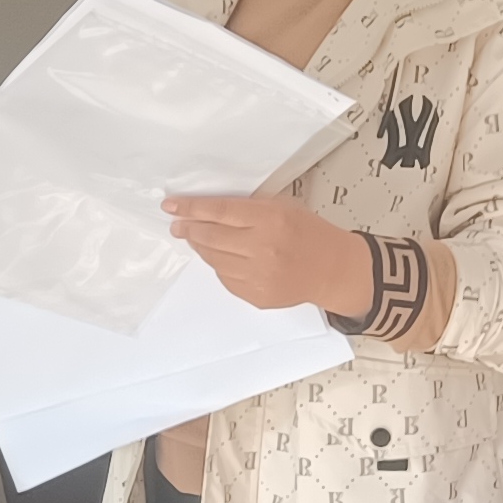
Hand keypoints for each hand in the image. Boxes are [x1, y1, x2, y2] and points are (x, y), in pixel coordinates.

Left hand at [163, 193, 372, 317]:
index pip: (220, 212)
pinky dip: (219, 265)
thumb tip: (207, 209)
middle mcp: (263, 249)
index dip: (191, 208)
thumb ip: (248, 208)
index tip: (171, 206)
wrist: (331, 269)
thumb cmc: (308, 233)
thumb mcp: (282, 207)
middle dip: (189, 228)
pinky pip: (225, 278)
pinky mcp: (256, 296)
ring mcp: (259, 276)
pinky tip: (221, 256)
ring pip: (213, 259)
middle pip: (210, 237)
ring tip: (196, 237)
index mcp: (270, 220)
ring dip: (200, 247)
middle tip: (178, 224)